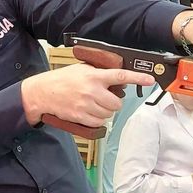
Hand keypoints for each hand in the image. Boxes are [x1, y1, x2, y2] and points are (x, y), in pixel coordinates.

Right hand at [21, 63, 154, 126]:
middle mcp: (92, 90)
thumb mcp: (80, 69)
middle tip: (105, 99)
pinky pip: (99, 122)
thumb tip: (115, 77)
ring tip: (95, 105)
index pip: (120, 76)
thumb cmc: (61, 80)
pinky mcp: (80, 116)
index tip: (150, 80)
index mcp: (94, 76)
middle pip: (117, 103)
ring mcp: (86, 105)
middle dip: (114, 102)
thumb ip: (98, 72)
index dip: (137, 78)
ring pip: (109, 114)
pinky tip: (90, 113)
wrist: (43, 92)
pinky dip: (98, 120)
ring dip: (106, 112)